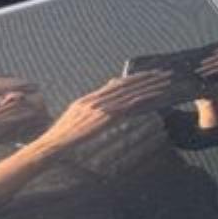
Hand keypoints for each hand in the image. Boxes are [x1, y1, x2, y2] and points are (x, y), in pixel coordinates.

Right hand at [34, 70, 172, 155]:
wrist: (51, 146)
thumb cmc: (64, 136)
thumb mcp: (77, 116)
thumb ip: (93, 106)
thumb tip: (105, 100)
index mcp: (90, 99)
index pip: (118, 84)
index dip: (136, 77)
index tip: (152, 73)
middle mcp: (96, 100)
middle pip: (127, 85)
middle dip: (148, 78)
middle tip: (166, 72)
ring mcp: (100, 108)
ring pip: (130, 93)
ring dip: (150, 86)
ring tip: (166, 81)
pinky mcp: (103, 118)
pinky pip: (127, 106)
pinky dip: (141, 98)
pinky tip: (154, 95)